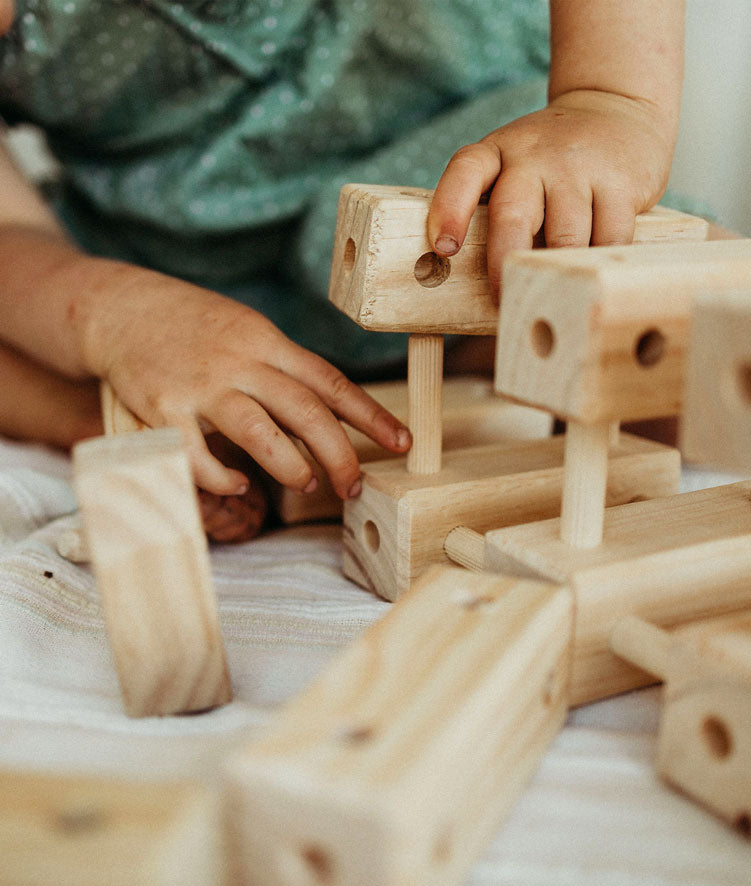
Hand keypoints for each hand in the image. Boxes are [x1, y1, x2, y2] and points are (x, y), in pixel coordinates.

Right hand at [74, 263, 410, 496]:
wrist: (121, 308)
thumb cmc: (196, 328)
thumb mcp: (250, 333)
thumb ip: (286, 370)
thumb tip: (329, 415)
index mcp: (269, 343)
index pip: (331, 382)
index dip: (371, 415)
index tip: (404, 442)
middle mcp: (241, 363)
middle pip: (305, 411)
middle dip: (340, 454)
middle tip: (354, 485)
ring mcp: (200, 386)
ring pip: (259, 432)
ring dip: (291, 466)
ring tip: (307, 484)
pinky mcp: (161, 408)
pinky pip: (197, 455)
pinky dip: (222, 478)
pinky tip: (238, 485)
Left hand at [427, 89, 677, 296]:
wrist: (616, 108)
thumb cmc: (550, 162)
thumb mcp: (512, 168)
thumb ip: (493, 212)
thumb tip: (477, 289)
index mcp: (497, 153)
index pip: (465, 173)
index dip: (451, 210)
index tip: (444, 249)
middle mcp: (534, 156)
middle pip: (513, 215)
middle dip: (505, 263)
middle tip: (503, 301)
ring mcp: (579, 167)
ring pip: (565, 237)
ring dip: (556, 273)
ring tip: (552, 299)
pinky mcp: (621, 183)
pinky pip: (609, 239)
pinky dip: (598, 266)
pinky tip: (591, 276)